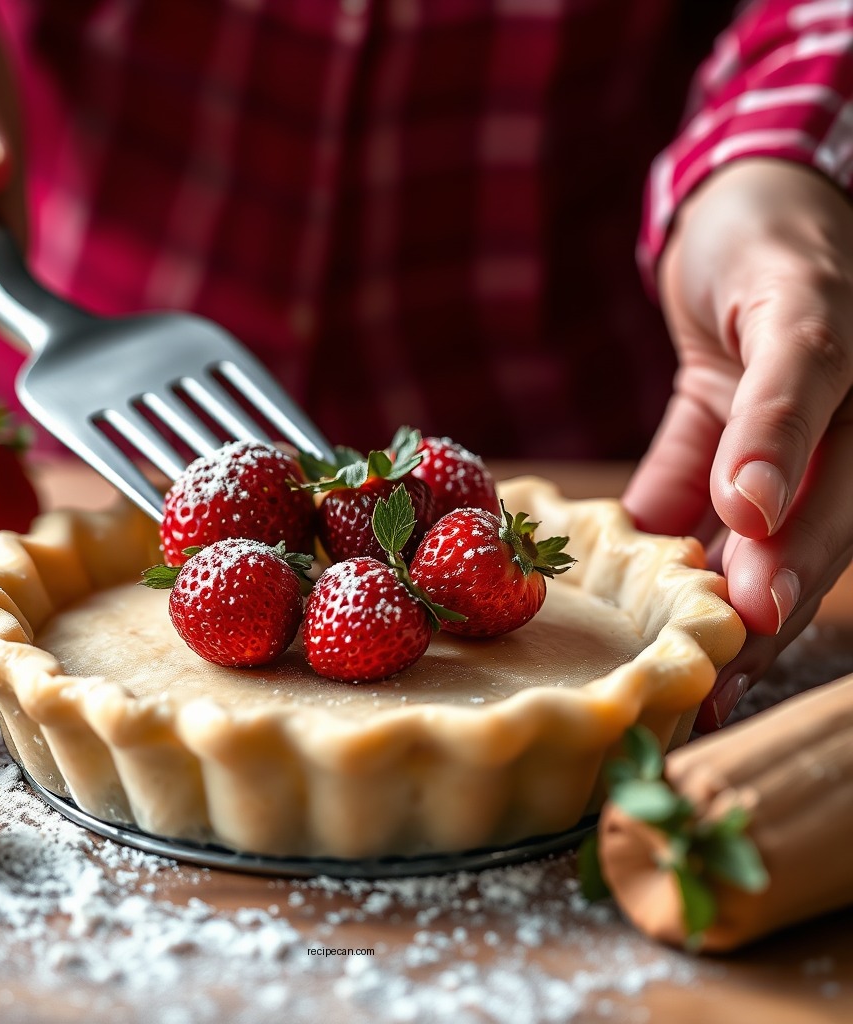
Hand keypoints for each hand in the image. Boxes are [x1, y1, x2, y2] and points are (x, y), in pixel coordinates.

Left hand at [622, 158, 852, 729]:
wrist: (740, 195)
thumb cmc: (778, 235)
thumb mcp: (795, 312)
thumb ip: (778, 409)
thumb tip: (751, 511)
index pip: (836, 510)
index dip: (792, 573)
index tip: (748, 625)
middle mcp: (825, 436)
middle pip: (788, 537)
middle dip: (746, 607)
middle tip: (704, 677)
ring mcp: (766, 435)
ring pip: (737, 526)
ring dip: (701, 586)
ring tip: (668, 653)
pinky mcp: (714, 424)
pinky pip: (685, 484)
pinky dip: (657, 522)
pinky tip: (620, 570)